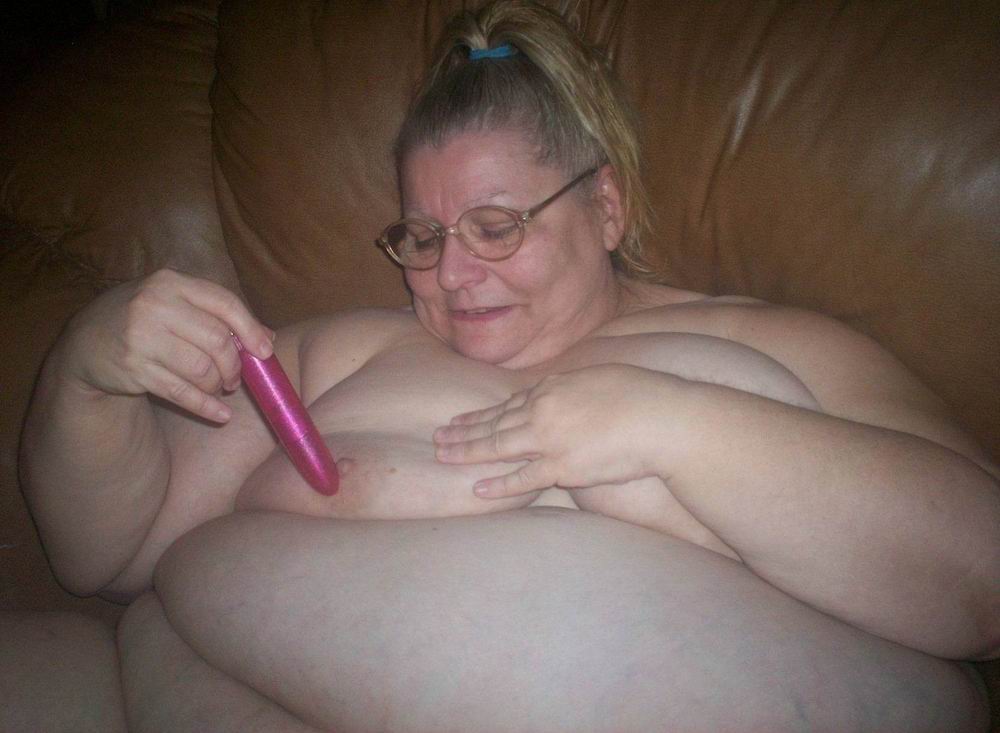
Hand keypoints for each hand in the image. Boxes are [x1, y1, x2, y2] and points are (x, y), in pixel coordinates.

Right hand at [62, 268, 273, 422]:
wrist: (86, 341)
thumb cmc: (145, 319)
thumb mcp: (175, 303)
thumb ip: (218, 315)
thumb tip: (267, 337)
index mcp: (172, 283)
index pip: (225, 303)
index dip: (251, 329)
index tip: (265, 351)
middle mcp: (155, 306)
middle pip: (218, 340)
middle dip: (234, 365)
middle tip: (235, 378)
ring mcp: (142, 338)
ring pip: (202, 369)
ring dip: (218, 385)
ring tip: (218, 387)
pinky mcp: (133, 369)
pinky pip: (182, 393)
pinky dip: (207, 407)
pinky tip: (220, 415)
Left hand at [434, 364, 675, 497]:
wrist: (663, 419)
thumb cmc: (642, 394)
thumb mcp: (601, 377)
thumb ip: (575, 388)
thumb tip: (567, 395)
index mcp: (553, 387)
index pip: (509, 404)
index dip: (482, 413)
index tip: (463, 419)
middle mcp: (543, 410)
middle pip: (494, 423)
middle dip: (463, 432)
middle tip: (438, 437)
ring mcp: (549, 439)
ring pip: (497, 446)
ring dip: (467, 452)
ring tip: (443, 456)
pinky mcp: (562, 468)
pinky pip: (522, 479)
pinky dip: (498, 485)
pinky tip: (477, 488)